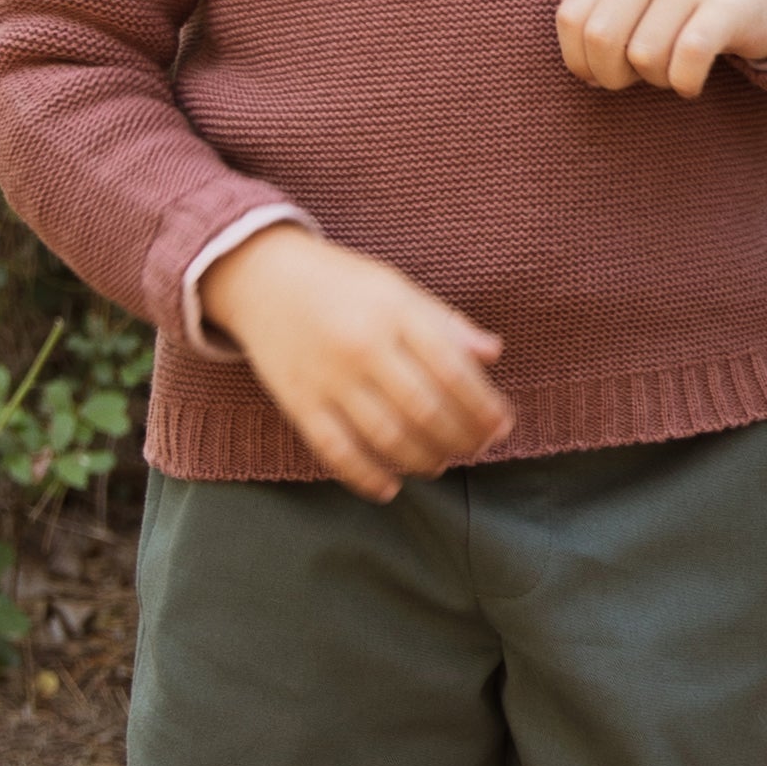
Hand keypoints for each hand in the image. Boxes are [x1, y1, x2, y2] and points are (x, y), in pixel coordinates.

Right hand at [200, 228, 510, 500]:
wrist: (264, 279)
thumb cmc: (343, 285)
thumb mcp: (398, 289)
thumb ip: (446, 324)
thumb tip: (493, 354)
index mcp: (395, 313)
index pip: (453, 369)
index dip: (484, 405)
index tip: (502, 424)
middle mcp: (363, 347)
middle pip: (425, 411)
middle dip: (461, 439)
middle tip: (478, 448)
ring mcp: (329, 379)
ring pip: (387, 438)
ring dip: (424, 460)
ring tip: (441, 463)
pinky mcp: (299, 404)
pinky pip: (337, 452)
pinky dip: (367, 477)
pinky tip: (391, 486)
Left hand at [555, 0, 766, 96]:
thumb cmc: (697, 6)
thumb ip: (608, 24)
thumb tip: (586, 75)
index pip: (572, 18)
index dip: (580, 60)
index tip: (604, 74)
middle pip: (602, 39)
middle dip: (614, 77)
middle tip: (639, 80)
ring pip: (645, 56)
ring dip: (657, 80)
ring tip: (675, 71)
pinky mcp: (727, 7)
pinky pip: (687, 60)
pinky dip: (685, 84)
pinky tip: (693, 83)